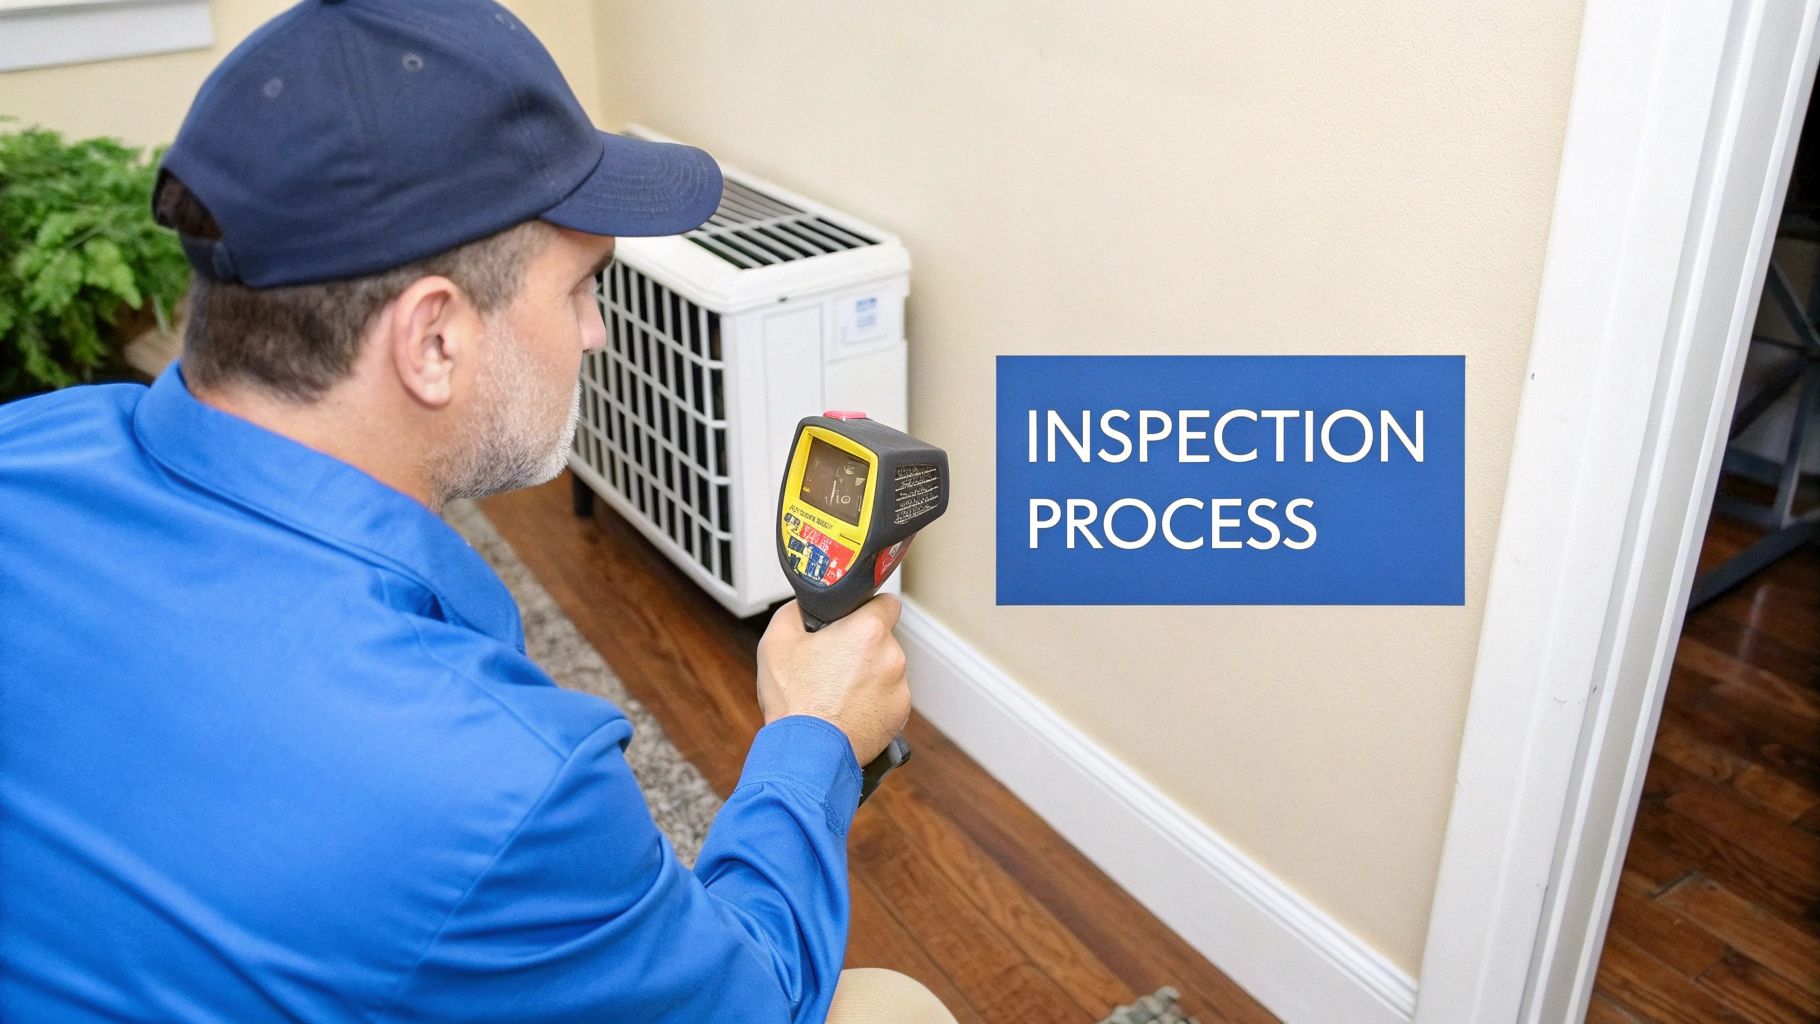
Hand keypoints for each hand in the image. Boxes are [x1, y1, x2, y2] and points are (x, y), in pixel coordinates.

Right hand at [755, 595, 910, 763]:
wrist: (807, 753)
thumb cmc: (794, 701)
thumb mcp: (775, 642)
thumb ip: (795, 611)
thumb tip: (805, 606)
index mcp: (868, 631)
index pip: (886, 601)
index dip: (867, 608)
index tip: (855, 619)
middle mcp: (892, 656)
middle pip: (882, 639)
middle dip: (861, 647)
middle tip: (832, 662)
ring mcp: (899, 688)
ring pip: (885, 669)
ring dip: (868, 675)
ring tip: (836, 692)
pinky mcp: (900, 715)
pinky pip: (887, 697)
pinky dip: (872, 701)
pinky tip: (846, 710)